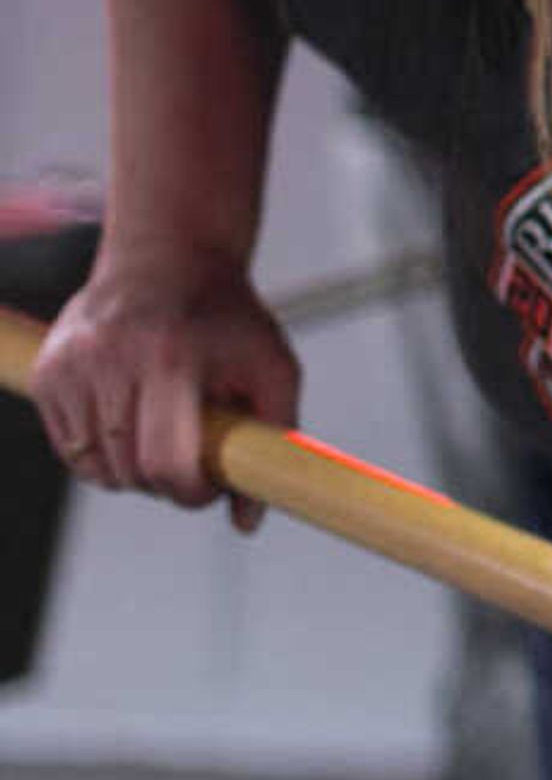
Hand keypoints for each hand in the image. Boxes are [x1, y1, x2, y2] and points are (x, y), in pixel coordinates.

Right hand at [27, 237, 298, 531]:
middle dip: (164, 485)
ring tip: (162, 440)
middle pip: (129, 471)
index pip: (166, 461)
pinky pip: (69, 448)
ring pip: (94, 467)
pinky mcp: (46, 373)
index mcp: (171, 359)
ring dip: (131, 474)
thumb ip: (275, 439)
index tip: (209, 488)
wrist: (167, 257)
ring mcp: (70, 366)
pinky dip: (100, 456)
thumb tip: (248, 522)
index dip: (190, 492)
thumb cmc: (228, 317)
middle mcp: (111, 361)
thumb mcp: (273, 365)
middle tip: (191, 466)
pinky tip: (131, 428)